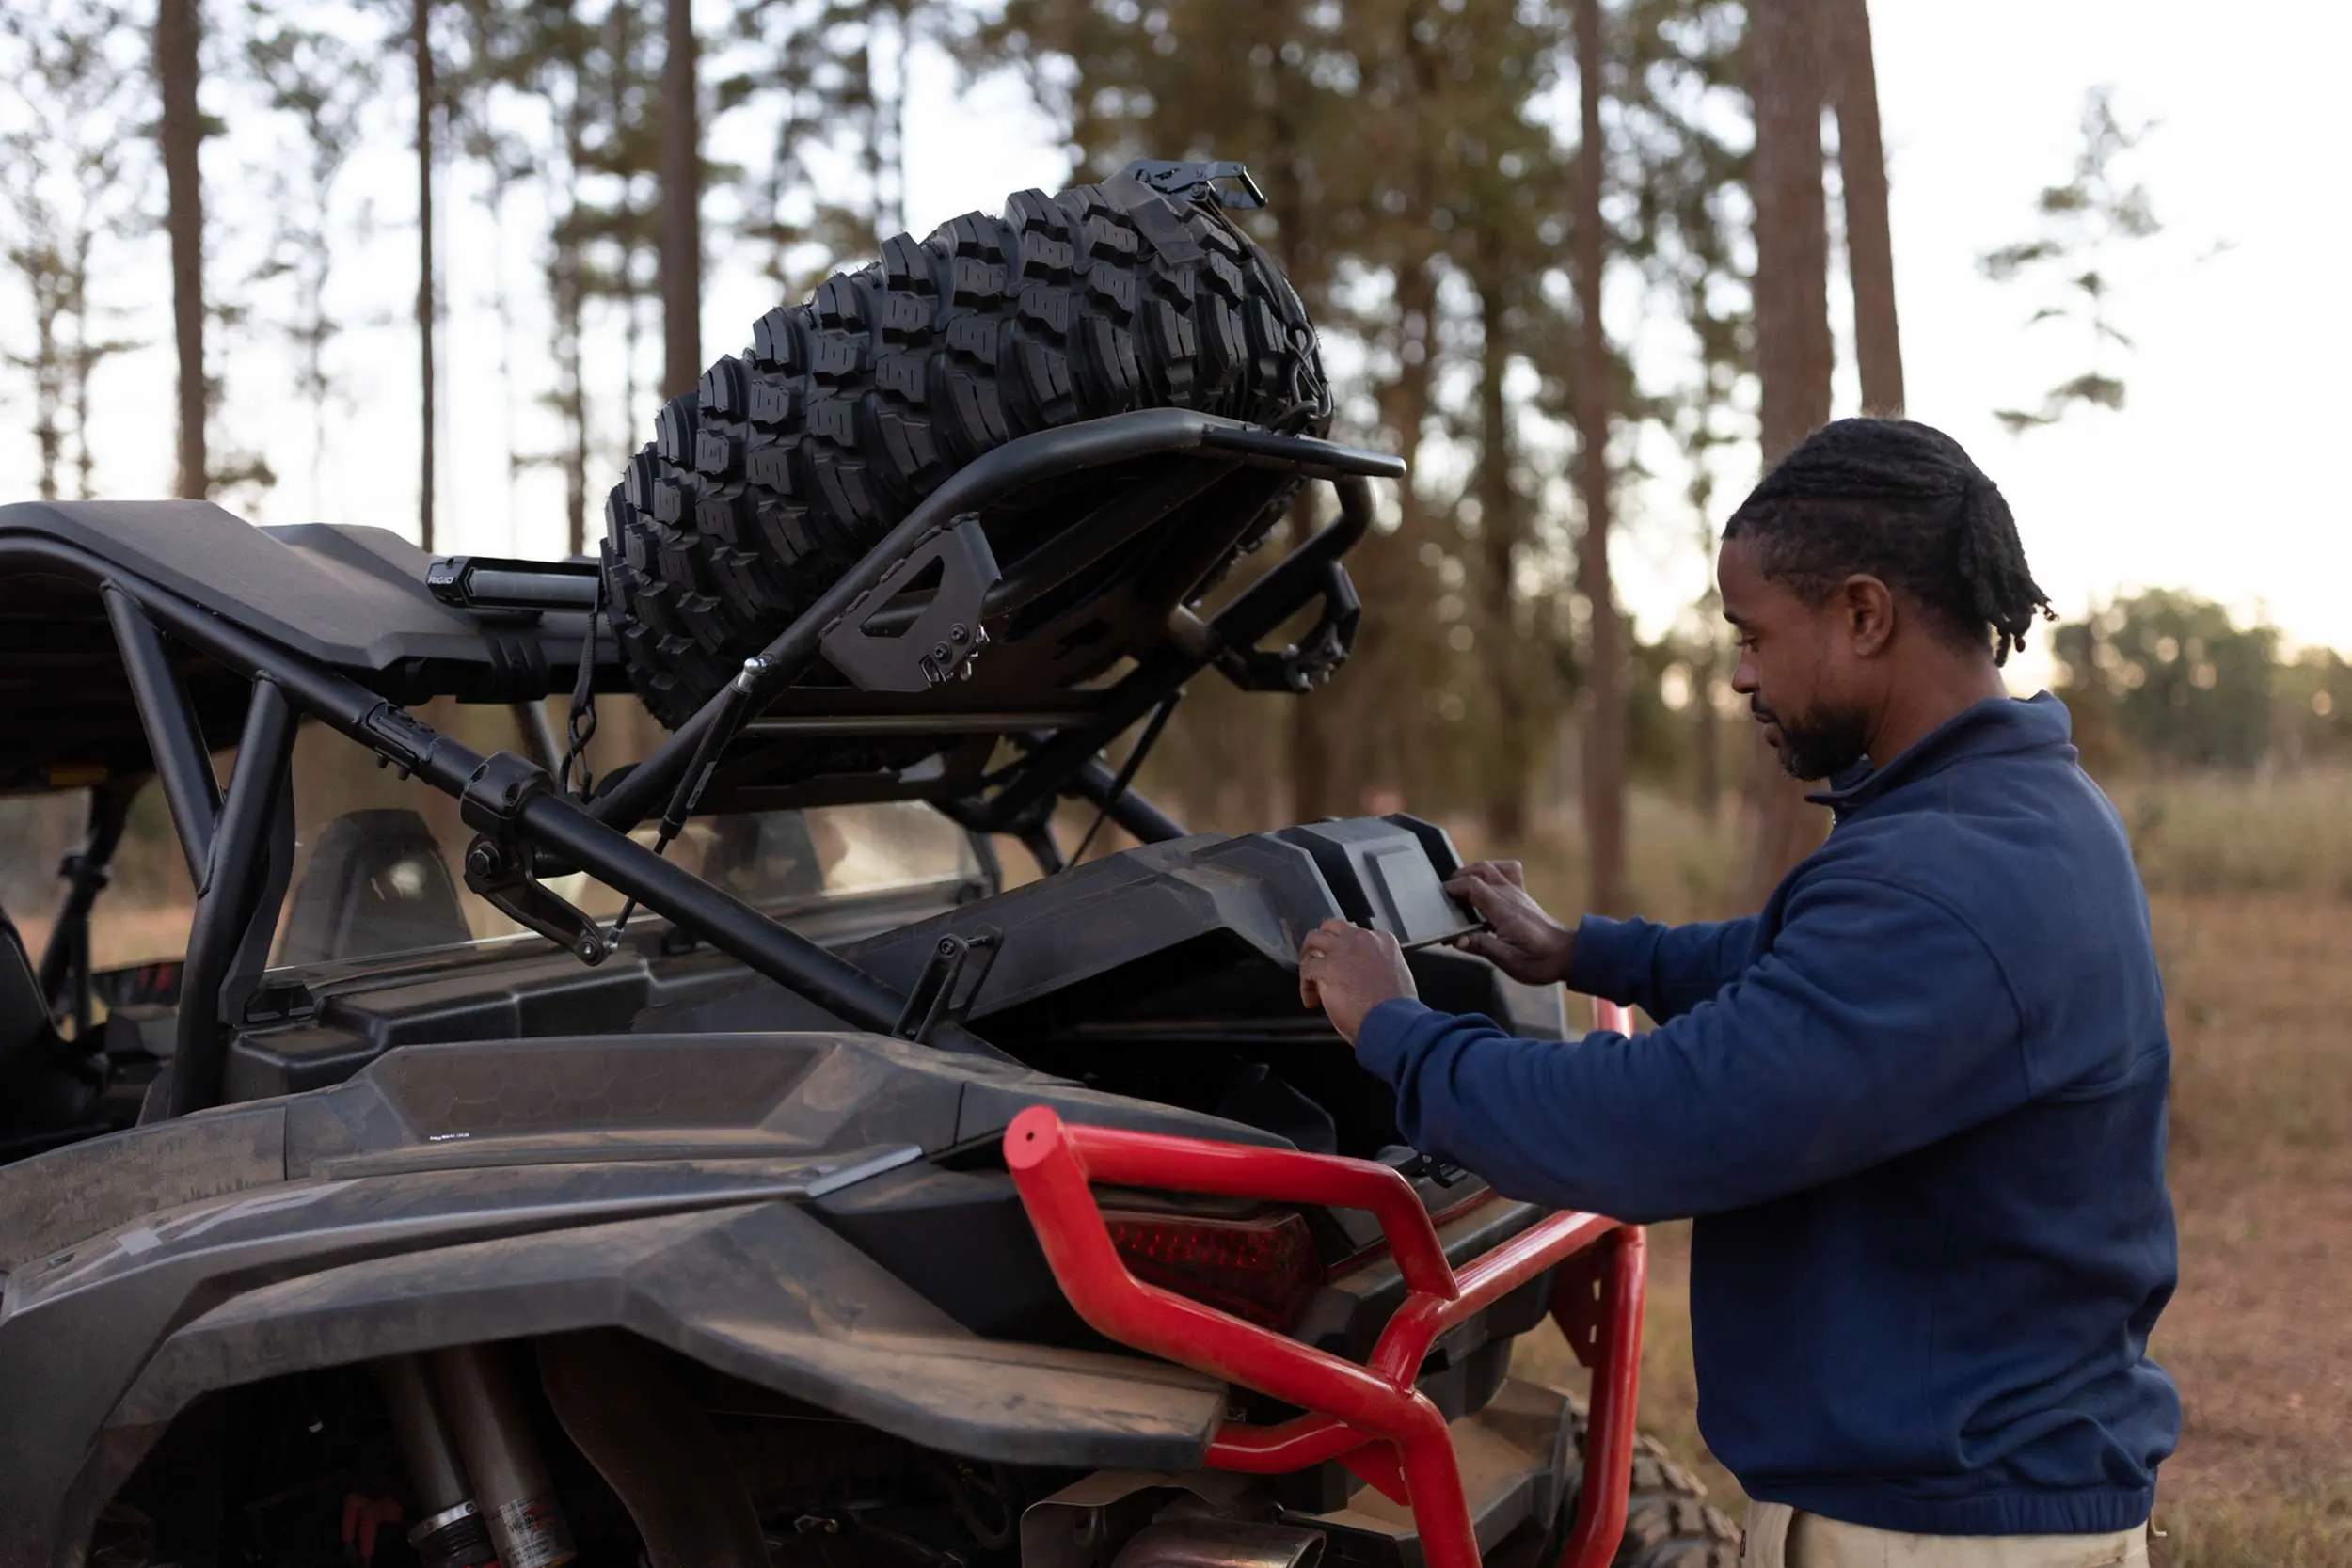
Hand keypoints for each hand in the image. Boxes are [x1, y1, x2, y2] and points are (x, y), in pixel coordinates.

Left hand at [1298, 918, 1416, 1045]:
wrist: (1391, 1021)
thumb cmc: (1396, 1009)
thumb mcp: (1396, 976)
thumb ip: (1378, 966)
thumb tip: (1364, 974)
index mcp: (1383, 941)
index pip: (1356, 934)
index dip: (1346, 949)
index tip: (1343, 964)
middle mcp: (1362, 939)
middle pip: (1332, 927)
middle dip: (1323, 942)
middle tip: (1318, 959)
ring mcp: (1342, 951)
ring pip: (1314, 939)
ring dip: (1308, 956)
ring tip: (1308, 973)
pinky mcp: (1326, 967)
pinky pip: (1307, 968)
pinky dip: (1305, 985)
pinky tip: (1311, 999)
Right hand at [1443, 861, 1576, 985]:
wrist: (1567, 955)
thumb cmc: (1540, 960)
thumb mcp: (1508, 961)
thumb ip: (1481, 946)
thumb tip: (1456, 940)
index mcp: (1503, 910)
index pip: (1473, 885)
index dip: (1453, 888)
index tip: (1440, 898)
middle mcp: (1510, 895)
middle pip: (1481, 870)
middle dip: (1459, 876)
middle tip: (1447, 894)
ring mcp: (1518, 893)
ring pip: (1493, 867)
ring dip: (1474, 871)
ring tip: (1461, 886)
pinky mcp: (1523, 896)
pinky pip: (1509, 871)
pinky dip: (1494, 871)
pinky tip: (1486, 885)